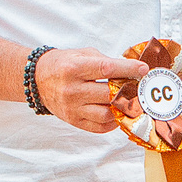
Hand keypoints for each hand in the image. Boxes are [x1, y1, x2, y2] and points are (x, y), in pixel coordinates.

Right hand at [33, 47, 148, 133]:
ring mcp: (72, 108)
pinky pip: (100, 127)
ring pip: (107, 114)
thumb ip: (106, 61)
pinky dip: (113, 121)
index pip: (106, 69)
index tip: (143, 69)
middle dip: (130, 90)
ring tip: (130, 100)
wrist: (38, 80)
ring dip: (122, 108)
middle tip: (142, 87)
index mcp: (74, 68)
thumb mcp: (83, 54)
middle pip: (109, 94)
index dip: (128, 69)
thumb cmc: (64, 64)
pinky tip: (118, 112)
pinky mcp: (74, 121)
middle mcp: (72, 89)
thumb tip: (132, 70)